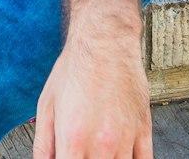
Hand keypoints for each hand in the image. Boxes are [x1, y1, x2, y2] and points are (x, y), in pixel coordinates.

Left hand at [33, 22, 150, 158]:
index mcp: (73, 139)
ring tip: (98, 151)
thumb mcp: (46, 106)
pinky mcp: (144, 131)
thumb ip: (43, 146)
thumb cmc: (74, 69)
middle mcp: (101, 144)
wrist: (104, 40)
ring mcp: (126, 139)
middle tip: (81, 153)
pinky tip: (119, 155)